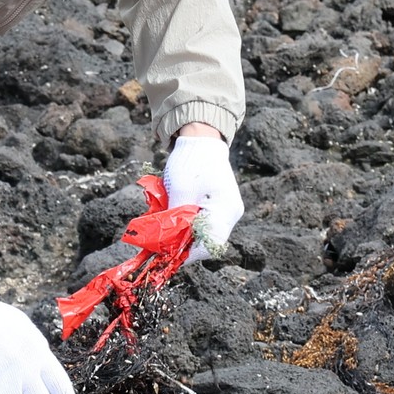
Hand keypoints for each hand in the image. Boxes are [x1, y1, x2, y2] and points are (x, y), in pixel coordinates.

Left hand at [162, 129, 243, 262]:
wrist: (201, 140)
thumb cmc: (191, 161)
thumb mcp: (179, 190)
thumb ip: (175, 218)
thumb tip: (166, 244)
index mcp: (226, 210)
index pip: (210, 245)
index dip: (188, 254)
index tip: (167, 253)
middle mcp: (231, 213)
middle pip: (207, 241)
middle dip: (183, 242)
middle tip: (162, 240)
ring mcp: (227, 210)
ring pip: (204, 232)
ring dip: (184, 232)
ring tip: (166, 224)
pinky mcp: (219, 206)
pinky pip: (204, 222)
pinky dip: (187, 222)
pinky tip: (174, 214)